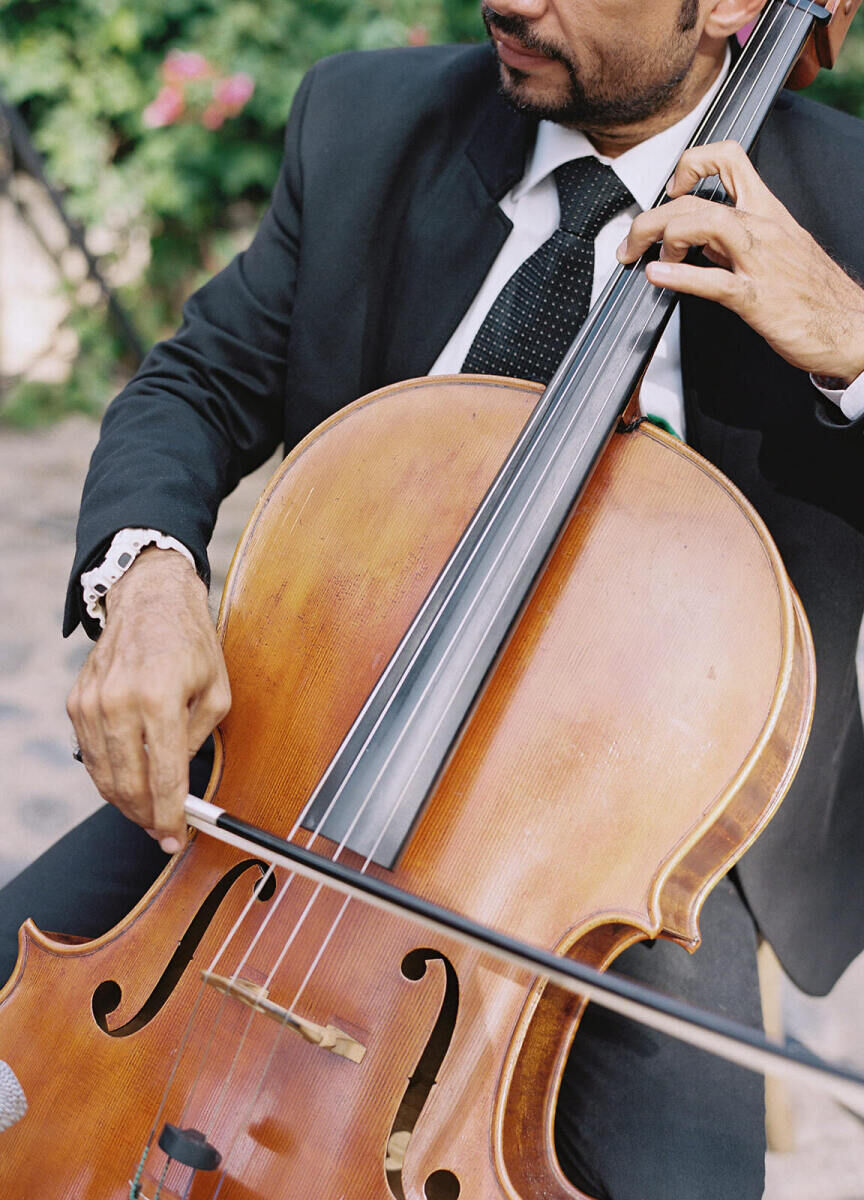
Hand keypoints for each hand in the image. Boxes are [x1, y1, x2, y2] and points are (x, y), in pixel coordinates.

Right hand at [67, 547, 230, 852]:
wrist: (150, 600)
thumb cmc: (191, 643)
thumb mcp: (217, 689)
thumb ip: (200, 738)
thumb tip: (180, 781)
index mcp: (160, 698)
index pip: (163, 776)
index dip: (169, 815)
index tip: (175, 837)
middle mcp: (120, 701)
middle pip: (128, 784)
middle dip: (146, 816)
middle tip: (162, 830)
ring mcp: (92, 703)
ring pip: (103, 775)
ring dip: (126, 802)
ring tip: (147, 812)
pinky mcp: (77, 702)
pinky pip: (90, 755)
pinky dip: (108, 776)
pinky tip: (128, 782)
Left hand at [616, 140, 863, 385]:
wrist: (851, 326)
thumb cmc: (814, 293)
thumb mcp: (774, 252)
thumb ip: (733, 241)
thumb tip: (695, 242)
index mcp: (767, 212)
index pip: (729, 159)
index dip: (692, 164)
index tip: (672, 189)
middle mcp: (763, 228)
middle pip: (698, 199)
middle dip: (652, 217)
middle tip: (632, 243)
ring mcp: (761, 262)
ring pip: (705, 224)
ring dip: (662, 235)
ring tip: (641, 255)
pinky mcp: (758, 299)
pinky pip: (715, 281)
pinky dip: (681, 277)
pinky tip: (658, 277)